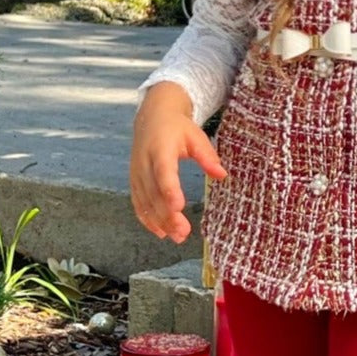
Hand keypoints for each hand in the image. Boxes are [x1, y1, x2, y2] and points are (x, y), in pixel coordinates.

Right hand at [130, 81, 226, 243]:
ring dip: (159, 221)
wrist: (152, 117)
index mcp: (160, 149)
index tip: (179, 206)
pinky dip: (147, 218)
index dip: (169, 190)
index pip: (163, 172)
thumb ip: (208, 156)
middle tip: (183, 232)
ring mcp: (137, 172)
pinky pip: (138, 202)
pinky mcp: (134, 180)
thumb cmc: (178, 128)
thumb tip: (222, 175)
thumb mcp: (196, 136)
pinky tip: (160, 232)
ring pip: (145, 201)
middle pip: (153, 192)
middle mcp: (144, 162)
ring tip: (177, 237)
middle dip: (167, 215)